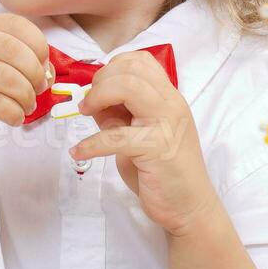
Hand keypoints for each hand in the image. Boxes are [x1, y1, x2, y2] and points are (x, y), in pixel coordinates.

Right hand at [0, 14, 49, 160]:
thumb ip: (19, 62)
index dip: (38, 45)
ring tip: (26, 107)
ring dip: (27, 97)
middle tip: (39, 89)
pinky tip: (14, 118)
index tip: (43, 65)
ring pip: (9, 78)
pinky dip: (15, 114)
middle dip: (35, 73)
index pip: (16, 24)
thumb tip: (48, 71)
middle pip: (14, 50)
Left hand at [72, 50, 219, 236]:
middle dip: (101, 80)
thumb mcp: (137, 135)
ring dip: (98, 97)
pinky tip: (78, 152)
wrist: (189, 207)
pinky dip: (90, 144)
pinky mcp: (157, 148)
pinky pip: (115, 136)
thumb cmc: (163, 171)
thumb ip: (118, 116)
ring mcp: (167, 124)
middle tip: (89, 104)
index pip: (142, 61)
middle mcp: (171, 104)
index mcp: (168, 97)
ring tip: (85, 114)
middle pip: (132, 69)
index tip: (98, 88)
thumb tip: (90, 101)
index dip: (113, 67)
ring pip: (129, 88)